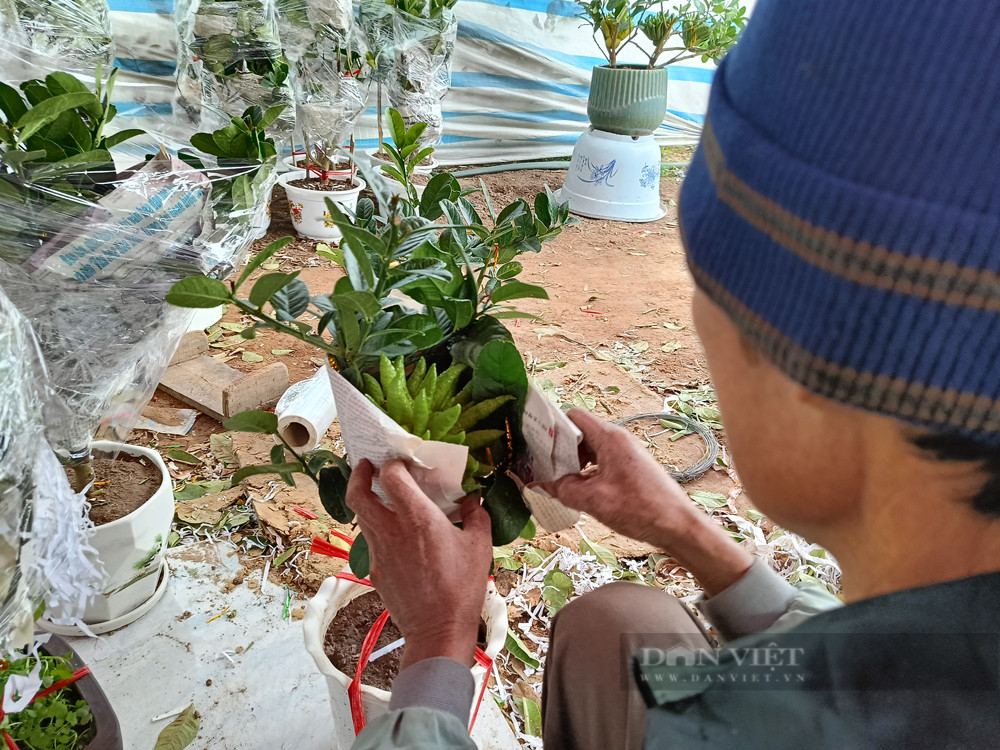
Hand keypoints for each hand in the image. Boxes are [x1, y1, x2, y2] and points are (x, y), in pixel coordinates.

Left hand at [346, 459, 492, 667]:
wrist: (437, 629)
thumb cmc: (463, 586)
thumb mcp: (480, 544)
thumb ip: (476, 513)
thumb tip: (471, 498)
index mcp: (417, 517)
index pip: (391, 476)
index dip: (393, 464)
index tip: (403, 463)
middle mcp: (391, 530)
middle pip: (357, 493)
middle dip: (359, 474)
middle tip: (368, 466)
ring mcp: (379, 551)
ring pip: (361, 516)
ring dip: (368, 501)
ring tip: (384, 498)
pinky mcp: (375, 570)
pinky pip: (372, 541)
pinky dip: (379, 529)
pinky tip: (398, 537)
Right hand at [546, 409, 752, 595]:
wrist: (679, 526)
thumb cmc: (641, 509)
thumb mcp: (595, 501)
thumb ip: (564, 490)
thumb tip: (542, 484)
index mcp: (610, 438)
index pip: (573, 416)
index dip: (552, 427)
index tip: (536, 444)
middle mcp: (619, 440)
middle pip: (580, 433)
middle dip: (559, 450)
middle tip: (543, 468)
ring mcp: (626, 454)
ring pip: (590, 449)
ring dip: (573, 464)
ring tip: (559, 483)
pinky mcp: (630, 468)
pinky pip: (601, 462)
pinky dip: (587, 473)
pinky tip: (580, 492)